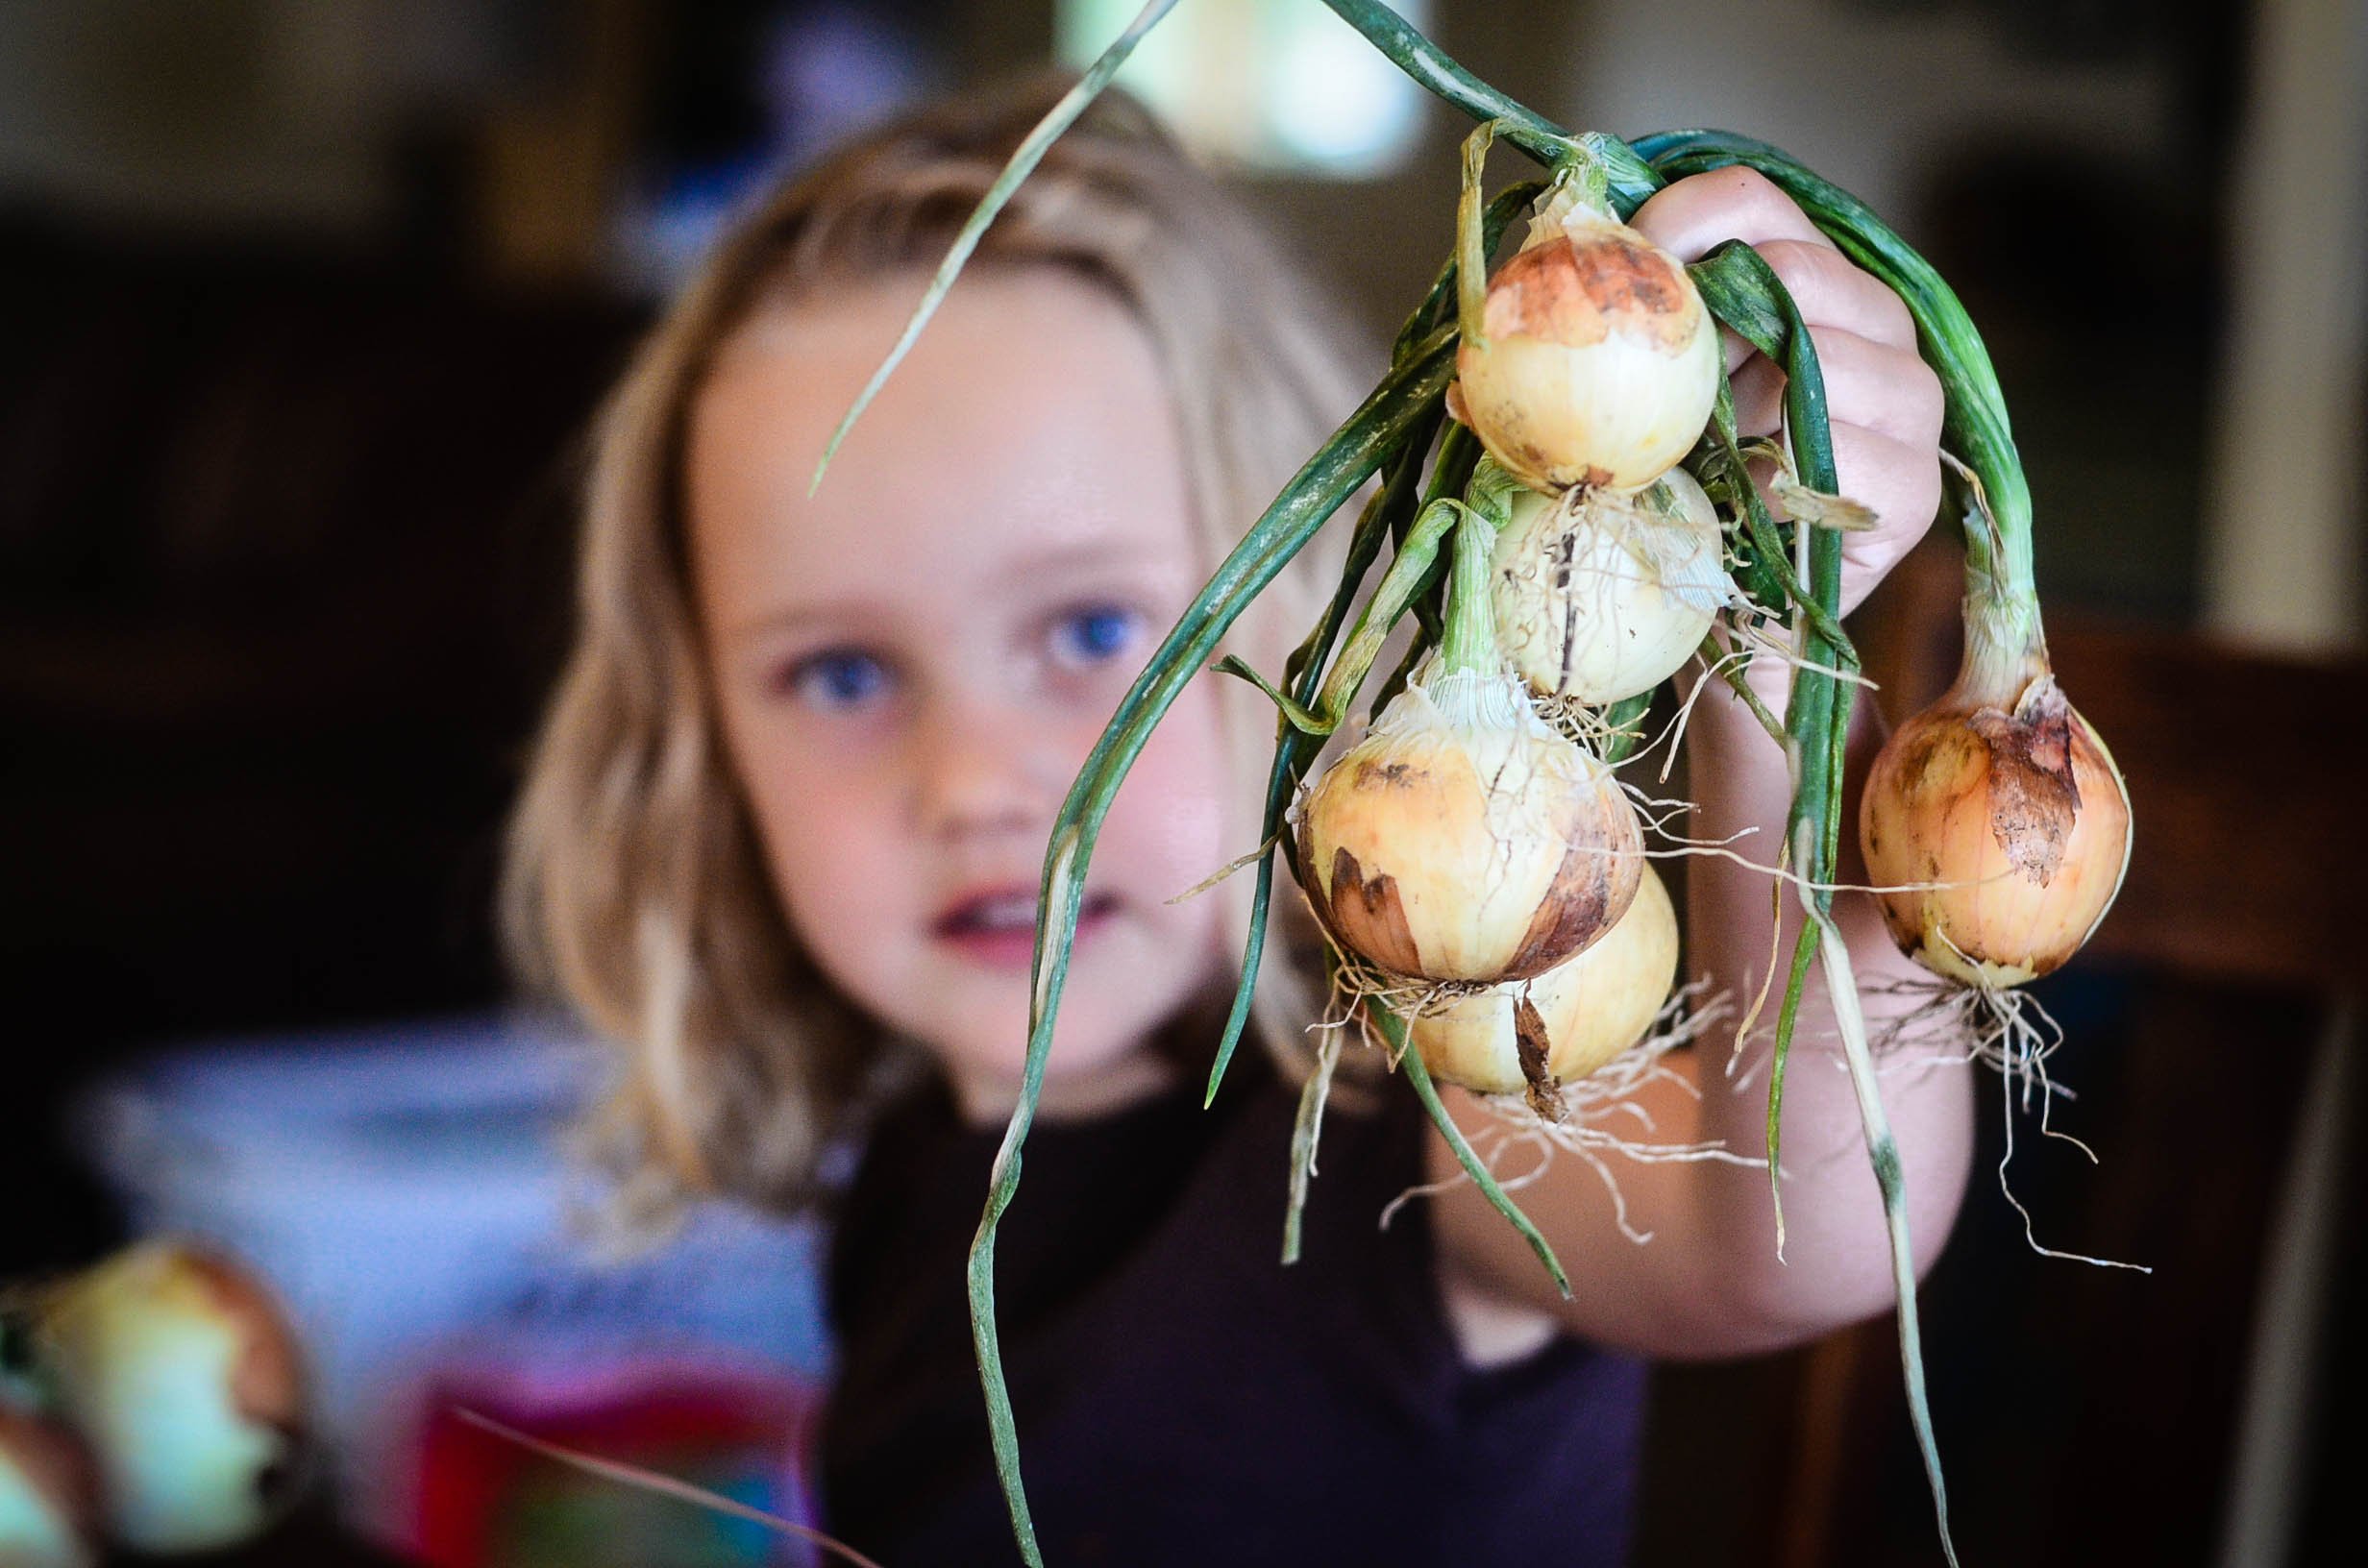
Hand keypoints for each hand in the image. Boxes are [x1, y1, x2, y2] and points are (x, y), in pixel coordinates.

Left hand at [1629, 168, 1944, 617]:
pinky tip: (1740, 499)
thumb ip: (1590, 359)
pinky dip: (1774, 475)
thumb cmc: (1672, 497)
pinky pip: (1842, 451)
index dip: (1677, 220)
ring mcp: (1909, 401)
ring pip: (1820, 355)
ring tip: (1698, 454)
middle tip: (1654, 388)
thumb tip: (1491, 344)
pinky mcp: (1913, 484)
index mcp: (1809, 277)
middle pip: (1792, 268)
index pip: (1753, 200)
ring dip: (1737, 407)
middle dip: (1706, 325)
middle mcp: (1876, 322)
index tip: (1615, 271)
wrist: (1721, 626)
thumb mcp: (1626, 410)